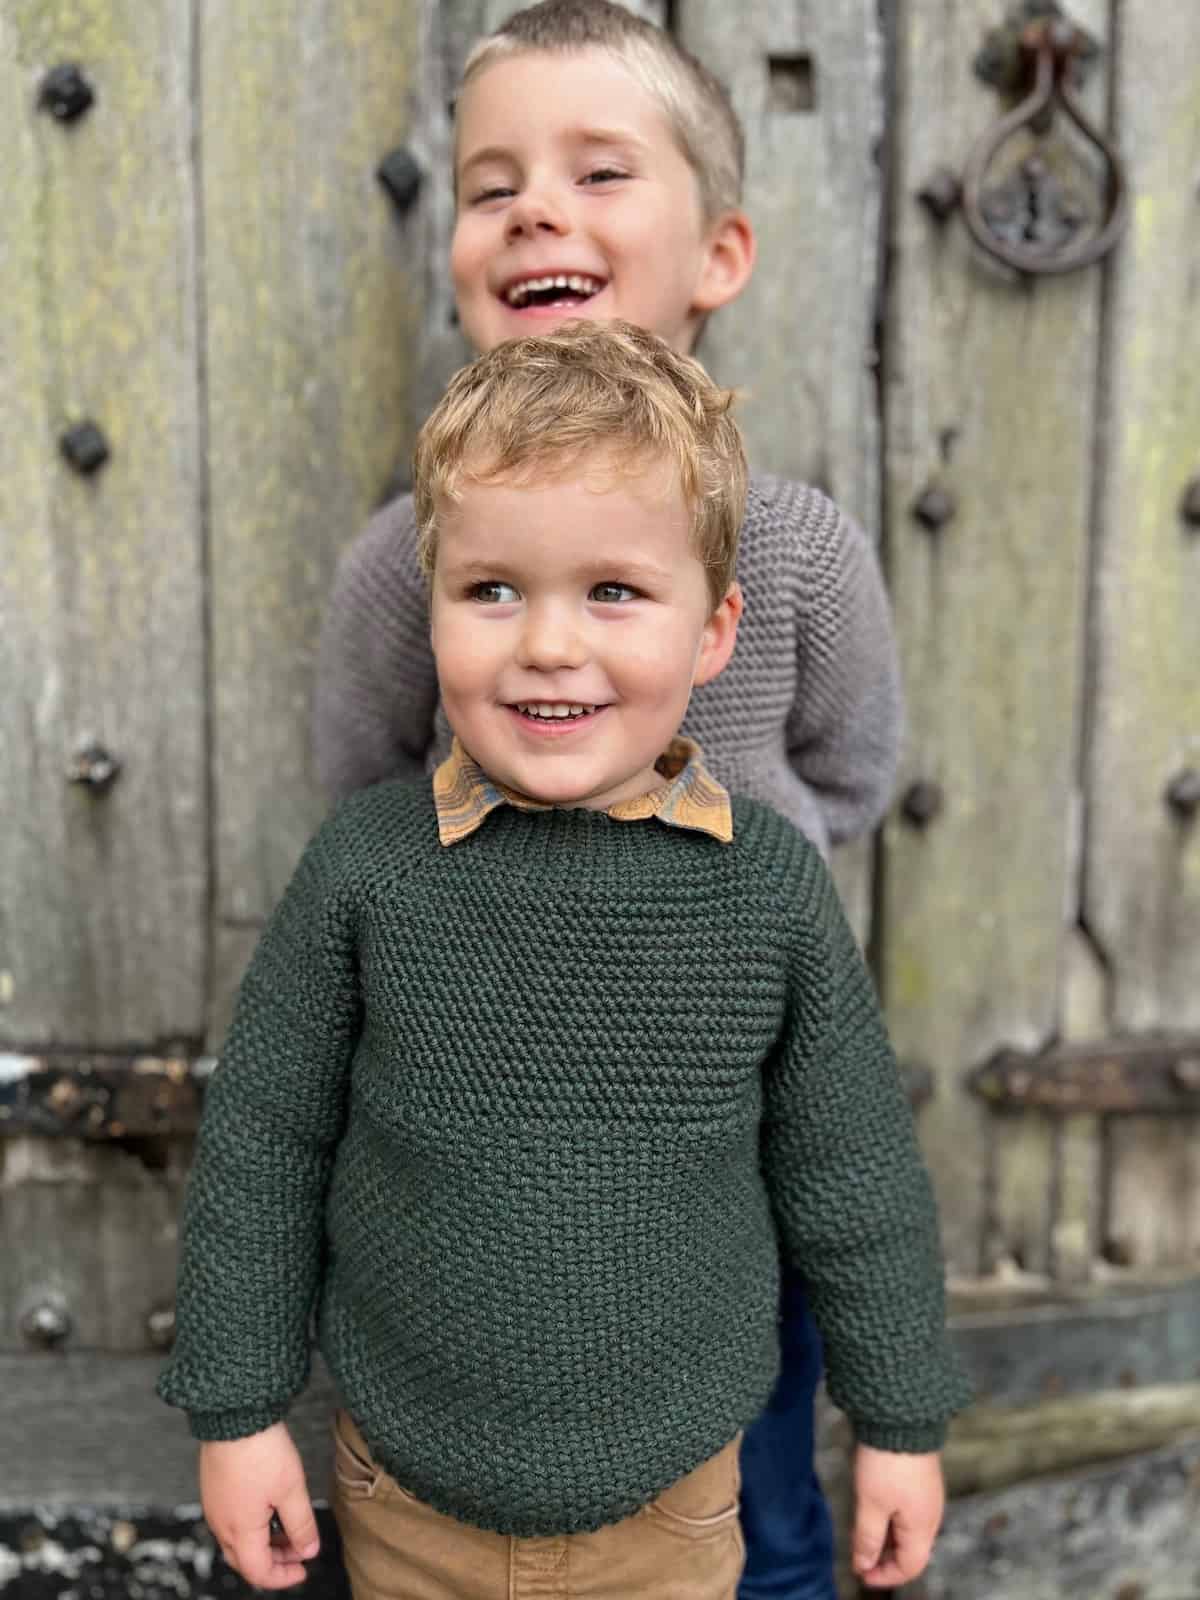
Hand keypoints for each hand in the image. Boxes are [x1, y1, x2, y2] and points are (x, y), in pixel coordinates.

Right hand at [200, 1423, 319, 1588]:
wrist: (234, 1415)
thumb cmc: (260, 1449)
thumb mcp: (291, 1489)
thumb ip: (301, 1525)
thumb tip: (308, 1550)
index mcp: (239, 1530)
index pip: (258, 1572)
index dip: (283, 1577)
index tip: (303, 1569)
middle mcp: (221, 1524)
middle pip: (245, 1561)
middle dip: (274, 1562)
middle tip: (298, 1550)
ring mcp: (214, 1507)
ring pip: (237, 1542)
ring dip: (263, 1544)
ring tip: (288, 1528)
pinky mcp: (214, 1491)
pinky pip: (230, 1522)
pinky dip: (251, 1527)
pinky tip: (269, 1511)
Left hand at [851, 1443, 943, 1587]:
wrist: (901, 1416)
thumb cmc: (887, 1461)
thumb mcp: (871, 1504)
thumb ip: (867, 1539)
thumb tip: (863, 1565)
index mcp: (923, 1526)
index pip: (910, 1566)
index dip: (885, 1576)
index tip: (862, 1574)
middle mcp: (931, 1515)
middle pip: (911, 1551)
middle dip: (885, 1559)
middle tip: (860, 1556)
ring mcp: (928, 1496)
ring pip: (909, 1531)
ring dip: (887, 1539)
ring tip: (863, 1533)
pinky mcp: (921, 1480)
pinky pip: (908, 1512)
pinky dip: (891, 1520)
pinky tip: (874, 1510)